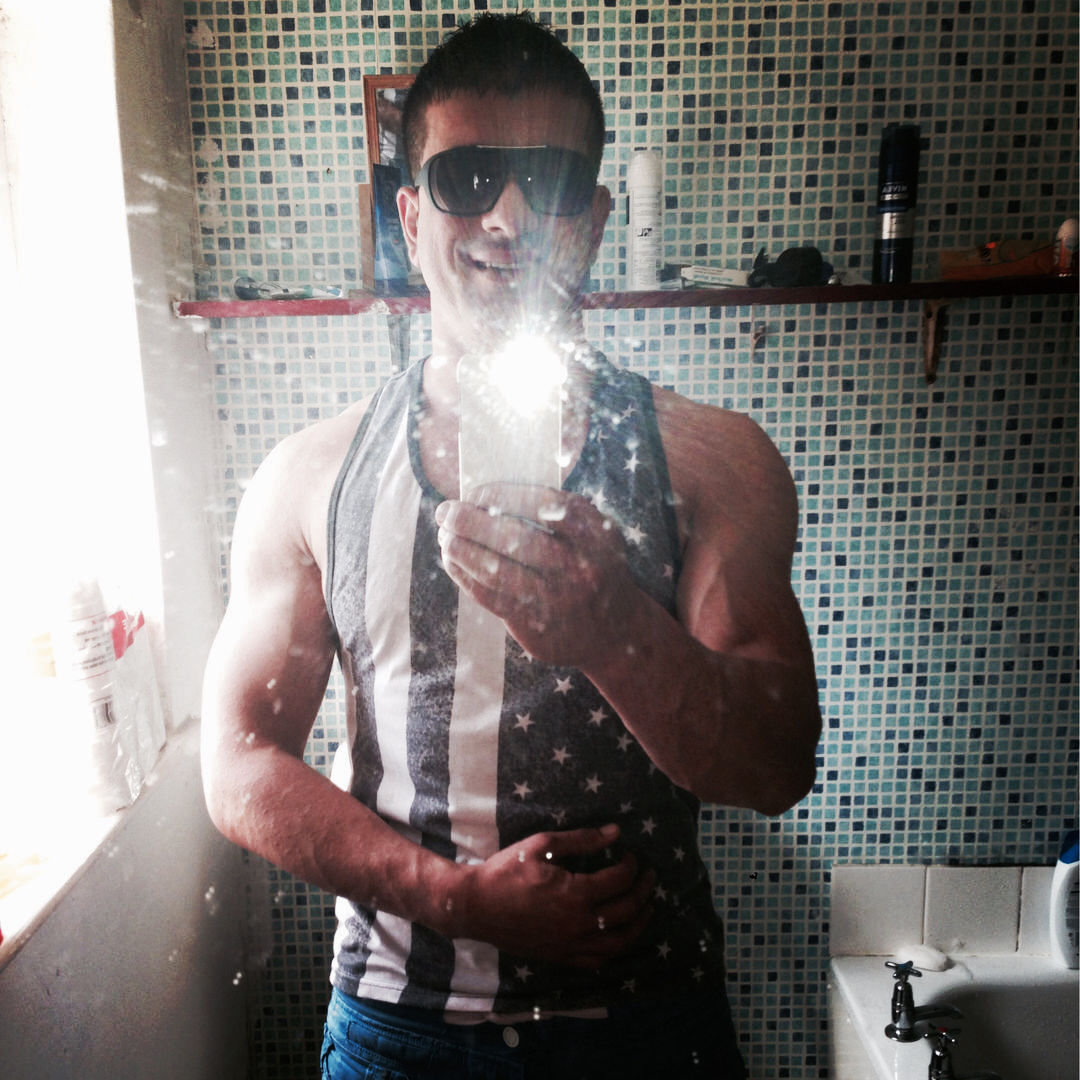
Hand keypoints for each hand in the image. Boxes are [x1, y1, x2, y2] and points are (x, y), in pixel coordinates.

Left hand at [435, 484, 637, 668]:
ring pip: (495, 571)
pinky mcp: (534, 627)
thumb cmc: (594, 565)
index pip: (543, 505)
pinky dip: (464, 575)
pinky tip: (452, 561)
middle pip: (515, 539)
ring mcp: (556, 602)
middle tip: (445, 511)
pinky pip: (489, 597)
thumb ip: (556, 511)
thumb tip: (488, 493)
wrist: (616, 630)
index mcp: (595, 535)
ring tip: (445, 535)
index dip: (501, 495)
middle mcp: (579, 569)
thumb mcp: (593, 532)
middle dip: (470, 522)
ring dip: (460, 549)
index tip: (475, 492)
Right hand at [453, 825, 654, 967]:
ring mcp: (570, 945)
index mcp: (575, 895)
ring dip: (638, 924)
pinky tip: (617, 935)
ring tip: (645, 908)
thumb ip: (582, 840)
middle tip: (649, 877)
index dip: (631, 865)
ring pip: (618, 942)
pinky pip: (596, 960)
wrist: (475, 905)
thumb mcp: (542, 845)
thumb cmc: (506, 870)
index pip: (619, 881)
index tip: (630, 854)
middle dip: (643, 891)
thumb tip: (615, 832)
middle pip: (626, 911)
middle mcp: (579, 925)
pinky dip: (614, 948)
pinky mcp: (559, 956)